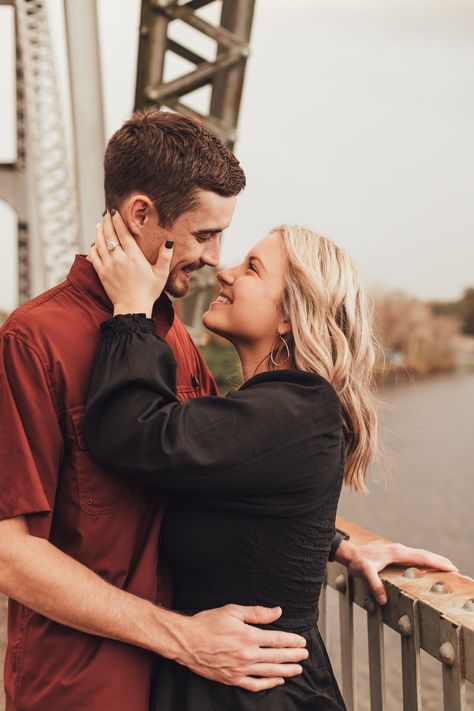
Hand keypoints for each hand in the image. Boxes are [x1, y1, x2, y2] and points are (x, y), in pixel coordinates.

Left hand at [88, 210, 173, 316]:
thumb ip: (165, 257)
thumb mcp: (161, 274)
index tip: (115, 212)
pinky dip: (93, 247)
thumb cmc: (149, 292)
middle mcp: (119, 258)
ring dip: (99, 232)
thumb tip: (169, 241)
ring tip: (100, 225)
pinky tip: (95, 243)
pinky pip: (94, 256)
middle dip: (107, 222)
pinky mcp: (102, 274)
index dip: (118, 221)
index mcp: (134, 256)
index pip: (123, 233)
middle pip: (110, 235)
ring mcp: (109, 266)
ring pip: (100, 243)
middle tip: (106, 213)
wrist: (133, 308)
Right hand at [170, 604, 307, 691]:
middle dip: (293, 656)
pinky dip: (268, 684)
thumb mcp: (233, 611)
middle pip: (277, 656)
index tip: (302, 642)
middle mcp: (247, 655)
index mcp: (248, 636)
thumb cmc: (208, 623)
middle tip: (305, 655)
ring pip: (269, 672)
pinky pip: (255, 685)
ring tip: (297, 669)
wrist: (187, 641)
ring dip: (286, 671)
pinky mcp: (232, 679)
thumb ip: (257, 612)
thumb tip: (277, 611)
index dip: (292, 641)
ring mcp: (240, 669)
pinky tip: (277, 680)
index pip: (277, 640)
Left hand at [335, 540, 457, 604]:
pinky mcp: (394, 553)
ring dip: (433, 559)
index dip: (437, 563)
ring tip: (445, 566)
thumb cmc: (357, 561)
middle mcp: (399, 549)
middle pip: (424, 554)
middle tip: (454, 568)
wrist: (349, 552)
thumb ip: (374, 585)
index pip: (421, 557)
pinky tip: (426, 564)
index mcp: (397, 553)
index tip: (450, 567)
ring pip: (419, 554)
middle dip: (440, 560)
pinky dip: (424, 559)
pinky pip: (414, 555)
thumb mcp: (365, 572)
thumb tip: (383, 600)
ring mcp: (397, 550)